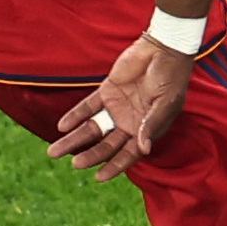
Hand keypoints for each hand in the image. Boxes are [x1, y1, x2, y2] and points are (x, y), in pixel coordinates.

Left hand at [49, 37, 191, 178]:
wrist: (162, 48)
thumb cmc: (171, 77)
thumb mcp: (165, 104)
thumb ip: (151, 125)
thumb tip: (143, 150)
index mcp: (146, 130)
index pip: (128, 153)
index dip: (114, 166)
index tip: (98, 177)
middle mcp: (130, 122)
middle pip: (106, 144)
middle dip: (91, 155)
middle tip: (75, 164)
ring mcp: (117, 108)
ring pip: (92, 129)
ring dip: (74, 140)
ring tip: (55, 152)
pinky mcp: (106, 92)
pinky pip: (87, 107)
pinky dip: (74, 116)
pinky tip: (62, 126)